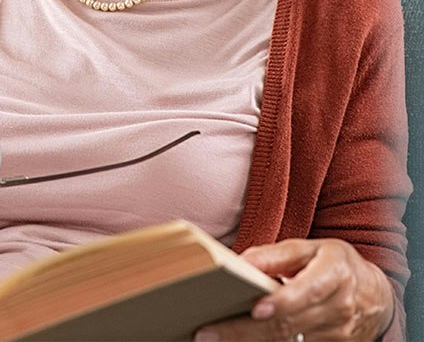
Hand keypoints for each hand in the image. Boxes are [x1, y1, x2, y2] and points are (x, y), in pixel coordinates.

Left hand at [193, 238, 393, 341]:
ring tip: (214, 337)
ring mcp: (338, 336)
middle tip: (208, 332)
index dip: (282, 302)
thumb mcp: (309, 248)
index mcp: (334, 275)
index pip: (308, 292)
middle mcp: (339, 310)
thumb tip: (238, 261)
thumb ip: (274, 255)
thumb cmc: (334, 265)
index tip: (256, 309)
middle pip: (290, 325)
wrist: (375, 295)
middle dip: (245, 331)